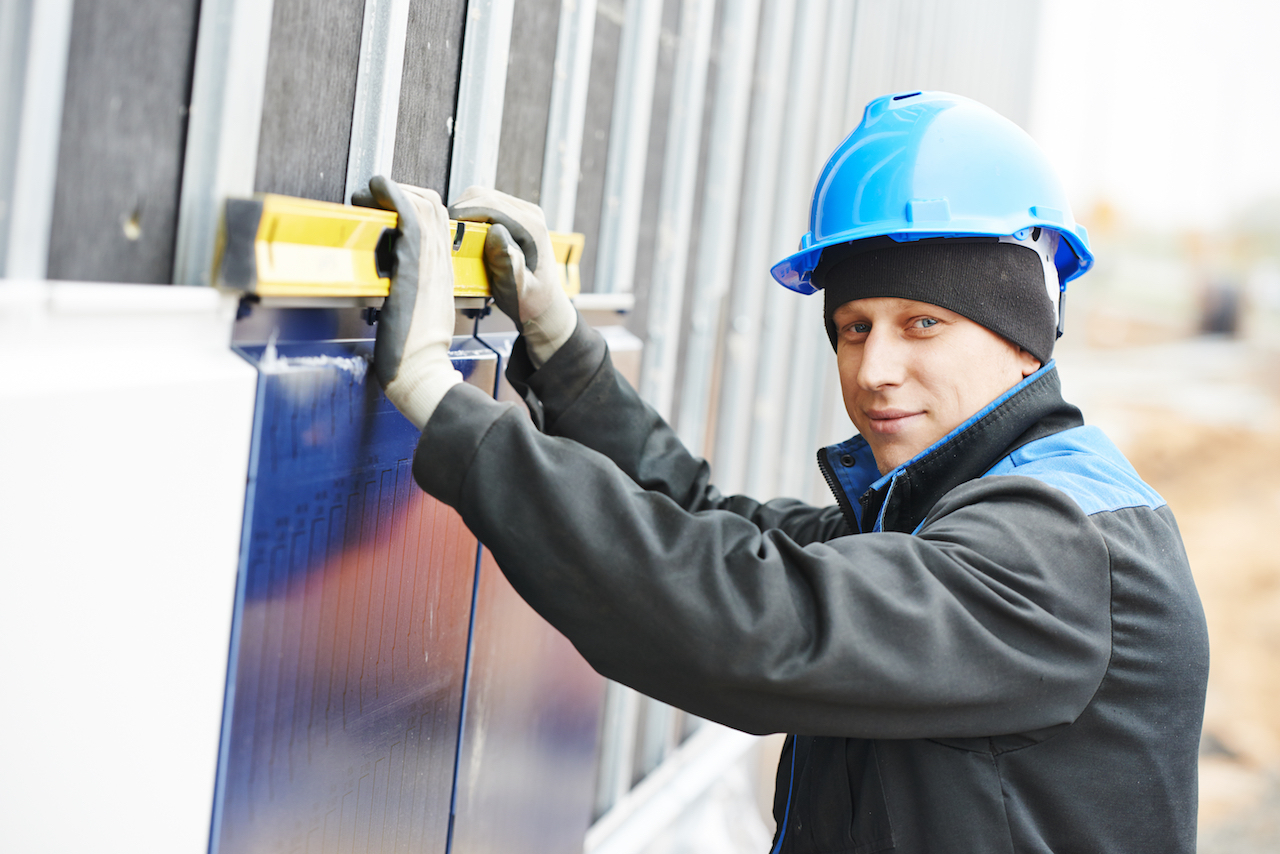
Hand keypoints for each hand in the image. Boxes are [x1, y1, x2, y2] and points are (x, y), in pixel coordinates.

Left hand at [353, 176, 460, 429]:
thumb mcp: (419, 314)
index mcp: (442, 273)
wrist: (421, 371)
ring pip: (424, 205)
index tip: (388, 206)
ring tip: (368, 192)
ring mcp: (431, 263)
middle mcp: (440, 263)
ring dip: (392, 190)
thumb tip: (389, 281)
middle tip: (374, 196)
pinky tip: (376, 188)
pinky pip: (410, 217)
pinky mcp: (414, 267)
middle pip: (433, 206)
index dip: (414, 204)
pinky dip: (393, 194)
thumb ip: (410, 290)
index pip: (437, 222)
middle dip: (402, 191)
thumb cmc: (416, 353)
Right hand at [449, 186, 576, 366]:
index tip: (445, 231)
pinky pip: (483, 205)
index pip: (491, 205)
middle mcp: (530, 214)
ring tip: (452, 236)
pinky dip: (468, 216)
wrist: (543, 305)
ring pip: (480, 197)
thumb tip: (496, 233)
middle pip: (483, 195)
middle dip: (459, 212)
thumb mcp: (518, 290)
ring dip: (462, 213)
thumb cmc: (530, 301)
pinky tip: (462, 235)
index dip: (464, 214)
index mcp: (533, 228)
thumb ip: (508, 264)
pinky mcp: (513, 216)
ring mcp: (522, 212)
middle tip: (444, 235)